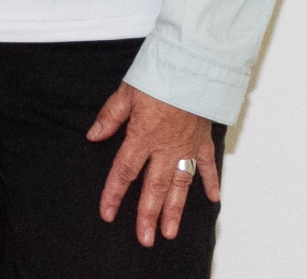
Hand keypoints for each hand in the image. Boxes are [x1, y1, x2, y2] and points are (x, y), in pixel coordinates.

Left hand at [88, 82, 221, 245]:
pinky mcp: (203, 139)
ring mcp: (187, 145)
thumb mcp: (126, 92)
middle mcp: (165, 147)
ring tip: (171, 232)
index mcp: (142, 136)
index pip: (124, 171)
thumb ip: (110, 117)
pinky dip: (211, 182)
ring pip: (180, 184)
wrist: (193, 66)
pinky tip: (212, 199)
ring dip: (175, 209)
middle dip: (148, 215)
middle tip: (145, 239)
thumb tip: (94, 136)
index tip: (107, 213)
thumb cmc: (159, 75)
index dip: (114, 194)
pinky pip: (208, 165)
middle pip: (154, 187)